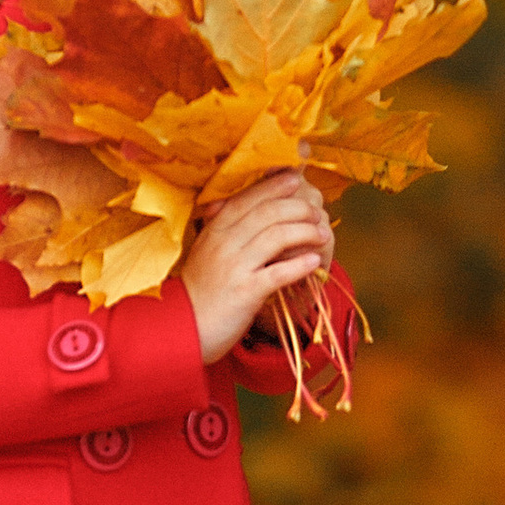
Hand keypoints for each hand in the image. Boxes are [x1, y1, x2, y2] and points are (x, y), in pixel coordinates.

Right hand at [181, 171, 334, 364]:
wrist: (181, 327)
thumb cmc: (200, 289)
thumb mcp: (206, 251)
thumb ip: (223, 228)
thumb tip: (239, 207)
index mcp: (215, 229)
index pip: (247, 198)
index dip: (273, 186)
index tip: (294, 177)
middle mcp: (224, 243)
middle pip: (267, 212)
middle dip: (297, 207)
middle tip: (317, 211)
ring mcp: (234, 267)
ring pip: (276, 237)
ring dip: (305, 232)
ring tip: (323, 233)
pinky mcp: (245, 292)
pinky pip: (278, 273)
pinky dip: (300, 265)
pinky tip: (315, 261)